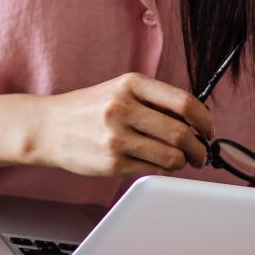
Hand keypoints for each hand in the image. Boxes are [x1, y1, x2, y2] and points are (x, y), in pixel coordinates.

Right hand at [28, 73, 215, 177]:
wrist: (46, 128)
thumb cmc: (88, 109)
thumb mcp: (119, 90)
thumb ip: (154, 100)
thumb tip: (196, 121)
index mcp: (130, 84)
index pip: (184, 102)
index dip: (204, 119)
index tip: (208, 129)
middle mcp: (123, 108)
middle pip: (181, 132)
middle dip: (199, 148)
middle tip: (201, 153)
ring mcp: (116, 137)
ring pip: (171, 156)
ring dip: (184, 162)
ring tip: (182, 160)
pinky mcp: (111, 163)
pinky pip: (153, 170)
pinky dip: (163, 170)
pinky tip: (159, 165)